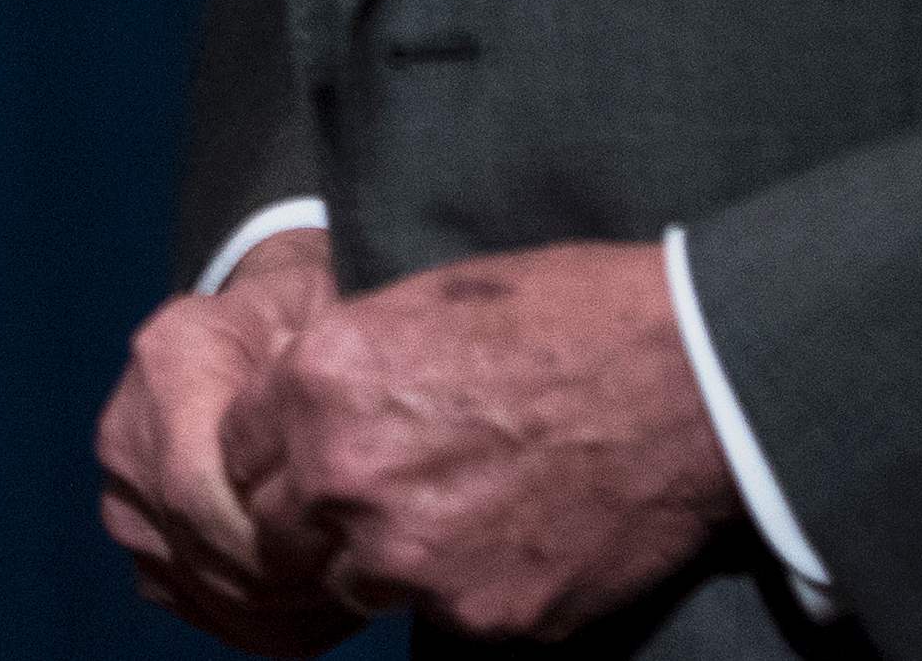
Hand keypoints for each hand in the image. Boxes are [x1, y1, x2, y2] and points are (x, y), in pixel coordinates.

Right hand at [99, 228, 352, 647]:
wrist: (234, 325)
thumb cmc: (289, 322)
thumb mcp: (314, 321)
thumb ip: (318, 389)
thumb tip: (340, 471)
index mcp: (168, 364)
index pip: (196, 491)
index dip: (269, 545)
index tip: (345, 556)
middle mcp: (125, 433)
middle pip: (196, 550)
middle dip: (282, 587)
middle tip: (359, 591)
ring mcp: (120, 491)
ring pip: (194, 588)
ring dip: (272, 613)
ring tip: (343, 599)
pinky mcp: (133, 532)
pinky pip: (188, 600)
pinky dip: (251, 621)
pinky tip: (310, 607)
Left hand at [218, 238, 732, 642]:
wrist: (687, 379)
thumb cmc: (562, 317)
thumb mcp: (418, 305)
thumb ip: (338, 370)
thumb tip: (297, 410)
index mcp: (319, 384)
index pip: (234, 453)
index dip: (271, 454)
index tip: (303, 455)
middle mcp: (346, 477)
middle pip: (277, 531)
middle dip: (312, 517)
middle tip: (375, 494)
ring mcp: (412, 559)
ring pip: (353, 584)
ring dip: (383, 561)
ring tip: (454, 511)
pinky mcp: (482, 615)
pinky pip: (441, 617)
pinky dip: (464, 587)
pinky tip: (512, 536)